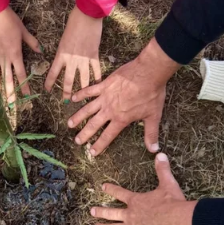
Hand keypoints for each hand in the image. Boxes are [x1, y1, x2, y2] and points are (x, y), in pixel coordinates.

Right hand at [0, 7, 40, 102]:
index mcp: (15, 54)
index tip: (27, 97)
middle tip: (12, 107)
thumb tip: (40, 51)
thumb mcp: (23, 31)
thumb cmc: (9, 20)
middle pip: (8, 80)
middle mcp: (4, 58)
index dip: (24, 87)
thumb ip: (32, 42)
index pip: (21, 74)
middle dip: (11, 94)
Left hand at [44, 8, 101, 101]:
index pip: (53, 73)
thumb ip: (63, 53)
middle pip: (68, 81)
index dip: (49, 83)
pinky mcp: (94, 56)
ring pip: (83, 80)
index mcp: (61, 55)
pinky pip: (96, 71)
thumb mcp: (63, 40)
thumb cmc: (73, 25)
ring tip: (82, 98)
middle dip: (66, 93)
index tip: (47, 90)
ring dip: (82, 90)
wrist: (87, 17)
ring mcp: (84, 59)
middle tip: (66, 101)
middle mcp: (71, 60)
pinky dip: (97, 79)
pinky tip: (98, 85)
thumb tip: (64, 61)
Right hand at [68, 38, 179, 155]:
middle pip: (93, 125)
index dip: (99, 145)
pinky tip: (73, 98)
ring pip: (88, 109)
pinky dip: (80, 94)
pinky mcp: (104, 85)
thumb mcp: (153, 116)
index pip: (108, 136)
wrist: (148, 72)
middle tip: (77, 141)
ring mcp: (105, 97)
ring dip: (78, 117)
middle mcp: (110, 110)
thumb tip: (154, 149)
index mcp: (121, 119)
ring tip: (70, 124)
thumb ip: (151, 133)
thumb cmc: (152, 94)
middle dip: (84, 134)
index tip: (91, 152)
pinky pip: (89, 90)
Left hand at [91, 153, 196, 224]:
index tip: (102, 187)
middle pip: (111, 212)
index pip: (119, 193)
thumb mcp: (167, 183)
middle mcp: (131, 214)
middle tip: (91, 211)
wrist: (177, 221)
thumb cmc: (172, 202)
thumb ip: (162, 169)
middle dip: (100, 211)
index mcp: (136, 200)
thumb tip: (161, 154)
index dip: (110, 189)